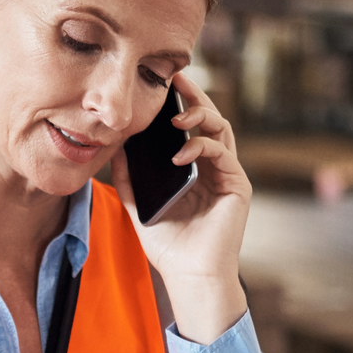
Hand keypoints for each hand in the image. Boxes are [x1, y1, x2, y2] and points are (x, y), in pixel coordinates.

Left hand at [110, 70, 252, 342]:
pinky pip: (222, 154)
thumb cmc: (168, 245)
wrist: (190, 275)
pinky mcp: (237, 186)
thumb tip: (115, 150)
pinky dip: (201, 148)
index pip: (190, 127)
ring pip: (221, 129)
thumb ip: (129, 179)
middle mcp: (214, 168)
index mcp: (194, 169)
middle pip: (209, 119)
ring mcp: (228, 175)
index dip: (179, 103)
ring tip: (177, 116)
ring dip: (201, 115)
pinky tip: (180, 154)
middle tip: (176, 77)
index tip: (162, 84)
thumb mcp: (139, 206)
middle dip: (194, 96)